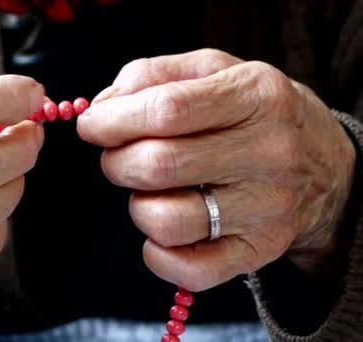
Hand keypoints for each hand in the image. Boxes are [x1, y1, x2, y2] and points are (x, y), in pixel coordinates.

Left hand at [77, 49, 355, 290]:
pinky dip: (157, 254)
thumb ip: (151, 76)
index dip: (113, 121)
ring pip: (166, 221)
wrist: (321, 163)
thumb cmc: (251, 112)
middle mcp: (268, 152)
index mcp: (255, 96)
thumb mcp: (211, 70)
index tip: (91, 126)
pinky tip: (163, 229)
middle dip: (116, 162)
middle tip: (118, 157)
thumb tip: (103, 107)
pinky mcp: (258, 251)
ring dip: (137, 206)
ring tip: (150, 191)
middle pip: (158, 165)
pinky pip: (188, 270)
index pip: (166, 110)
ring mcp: (266, 208)